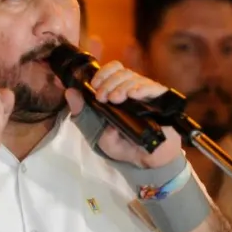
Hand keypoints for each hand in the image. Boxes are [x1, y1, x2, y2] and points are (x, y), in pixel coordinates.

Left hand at [64, 60, 182, 167]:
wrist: (146, 161)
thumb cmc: (123, 145)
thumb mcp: (96, 132)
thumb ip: (82, 113)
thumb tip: (70, 92)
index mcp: (119, 91)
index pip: (113, 69)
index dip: (103, 73)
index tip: (95, 86)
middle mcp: (134, 89)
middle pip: (122, 72)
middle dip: (109, 82)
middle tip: (103, 98)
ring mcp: (148, 95)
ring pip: (135, 78)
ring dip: (122, 86)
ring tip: (116, 99)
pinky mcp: (162, 102)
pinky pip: (153, 88)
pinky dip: (142, 88)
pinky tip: (133, 95)